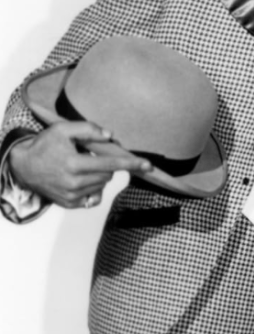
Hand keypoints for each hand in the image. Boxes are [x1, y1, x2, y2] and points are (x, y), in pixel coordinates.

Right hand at [7, 121, 152, 208]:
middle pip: (108, 174)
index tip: (148, 165)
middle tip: (90, 157)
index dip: (131, 163)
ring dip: (98, 175)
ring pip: (101, 185)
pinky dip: (92, 188)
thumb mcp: (63, 129)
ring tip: (80, 167)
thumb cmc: (45, 144)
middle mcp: (73, 183)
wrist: (23, 166)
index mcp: (74, 164)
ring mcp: (71, 196)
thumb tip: (110, 135)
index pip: (111, 164)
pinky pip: (93, 197)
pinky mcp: (69, 204)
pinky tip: (81, 179)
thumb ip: (88, 129)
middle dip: (106, 165)